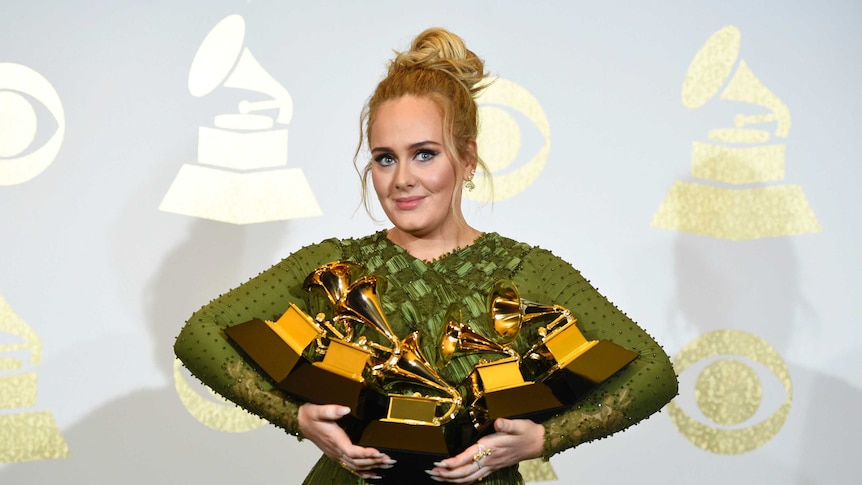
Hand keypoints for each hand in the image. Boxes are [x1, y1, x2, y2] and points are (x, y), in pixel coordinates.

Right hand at [297, 403, 395, 479]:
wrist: (301, 422)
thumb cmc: (310, 417)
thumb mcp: (319, 410)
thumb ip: (332, 410)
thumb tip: (345, 409)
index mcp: (335, 440)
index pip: (352, 451)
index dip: (366, 454)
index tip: (379, 452)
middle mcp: (336, 450)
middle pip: (357, 461)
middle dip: (375, 462)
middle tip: (390, 459)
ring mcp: (337, 455)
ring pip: (356, 466)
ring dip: (373, 467)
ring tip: (387, 465)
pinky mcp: (338, 455)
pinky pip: (352, 468)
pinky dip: (364, 473)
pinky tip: (374, 474)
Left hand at [426, 418, 543, 482]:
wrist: (538, 442)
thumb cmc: (526, 432)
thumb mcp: (518, 425)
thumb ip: (507, 424)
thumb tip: (499, 422)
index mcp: (490, 447)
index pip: (467, 458)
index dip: (452, 463)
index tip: (438, 463)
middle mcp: (489, 459)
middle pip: (463, 472)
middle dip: (446, 475)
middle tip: (430, 473)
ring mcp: (491, 465)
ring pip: (468, 478)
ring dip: (451, 479)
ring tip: (437, 477)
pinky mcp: (494, 467)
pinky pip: (475, 478)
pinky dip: (463, 481)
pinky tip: (456, 480)